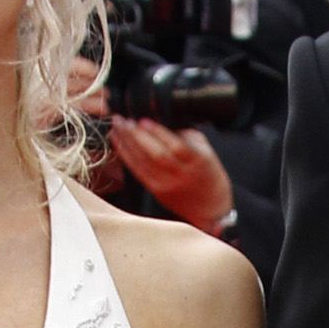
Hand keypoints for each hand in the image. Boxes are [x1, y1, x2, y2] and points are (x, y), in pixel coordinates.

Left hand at [108, 114, 236, 234]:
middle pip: (156, 154)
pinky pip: (138, 171)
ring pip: (143, 162)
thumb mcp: (205, 150)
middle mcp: (181, 174)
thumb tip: (162, 120)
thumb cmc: (208, 174)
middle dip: (136, 135)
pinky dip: (126, 156)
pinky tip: (119, 143)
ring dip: (127, 143)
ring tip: (117, 127)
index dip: (158, 133)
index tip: (144, 120)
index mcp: (196, 161)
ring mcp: (167, 184)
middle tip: (123, 120)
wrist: (210, 207)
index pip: (176, 146)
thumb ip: (186, 135)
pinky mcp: (157, 191)